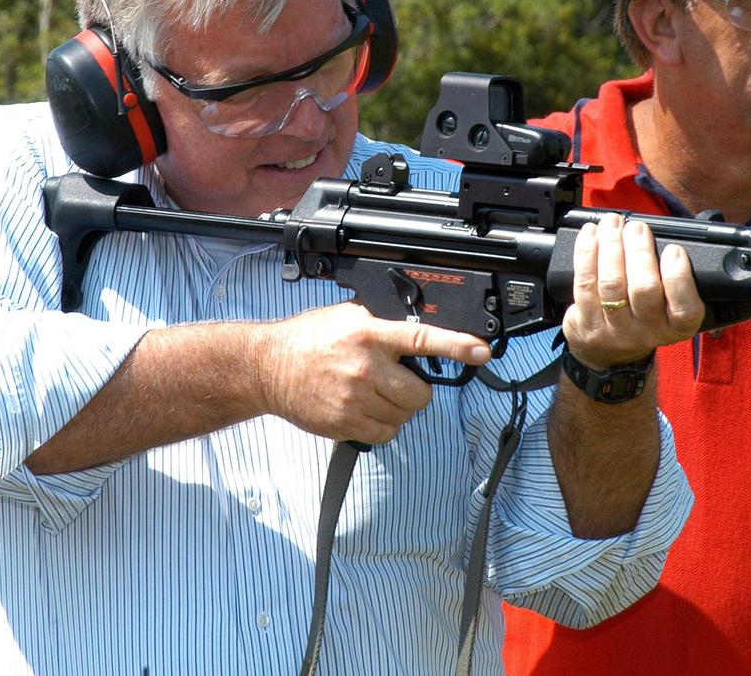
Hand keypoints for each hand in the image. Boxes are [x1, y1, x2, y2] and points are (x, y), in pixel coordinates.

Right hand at [255, 302, 490, 444]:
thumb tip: (420, 329)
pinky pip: (386, 433)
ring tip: (374, 392)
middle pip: (420, 394)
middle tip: (397, 380)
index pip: (422, 338)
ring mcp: (355, 399)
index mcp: (369, 334)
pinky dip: (383, 425)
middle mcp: (366, 367)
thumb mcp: (348, 317)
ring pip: (404, 416)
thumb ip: (384, 324)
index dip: (456, 345)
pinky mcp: (345, 424)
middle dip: (415, 390)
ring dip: (398, 408)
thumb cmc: (309, 339)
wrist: (268, 367)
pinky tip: (365, 409)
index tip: (482, 352)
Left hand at [562, 214, 702, 367]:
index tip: (674, 249)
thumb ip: (672, 276)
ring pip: (612, 283)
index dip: (679, 276)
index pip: (685, 308)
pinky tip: (591, 234)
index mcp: (676, 326)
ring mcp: (615, 329)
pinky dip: (586, 252)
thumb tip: (666, 235)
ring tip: (613, 224)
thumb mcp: (669, 306)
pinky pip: (585, 282)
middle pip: (644, 289)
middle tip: (637, 228)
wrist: (609, 351)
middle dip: (639, 251)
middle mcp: (647, 331)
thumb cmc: (643, 315)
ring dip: (611, 246)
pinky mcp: (587, 322)